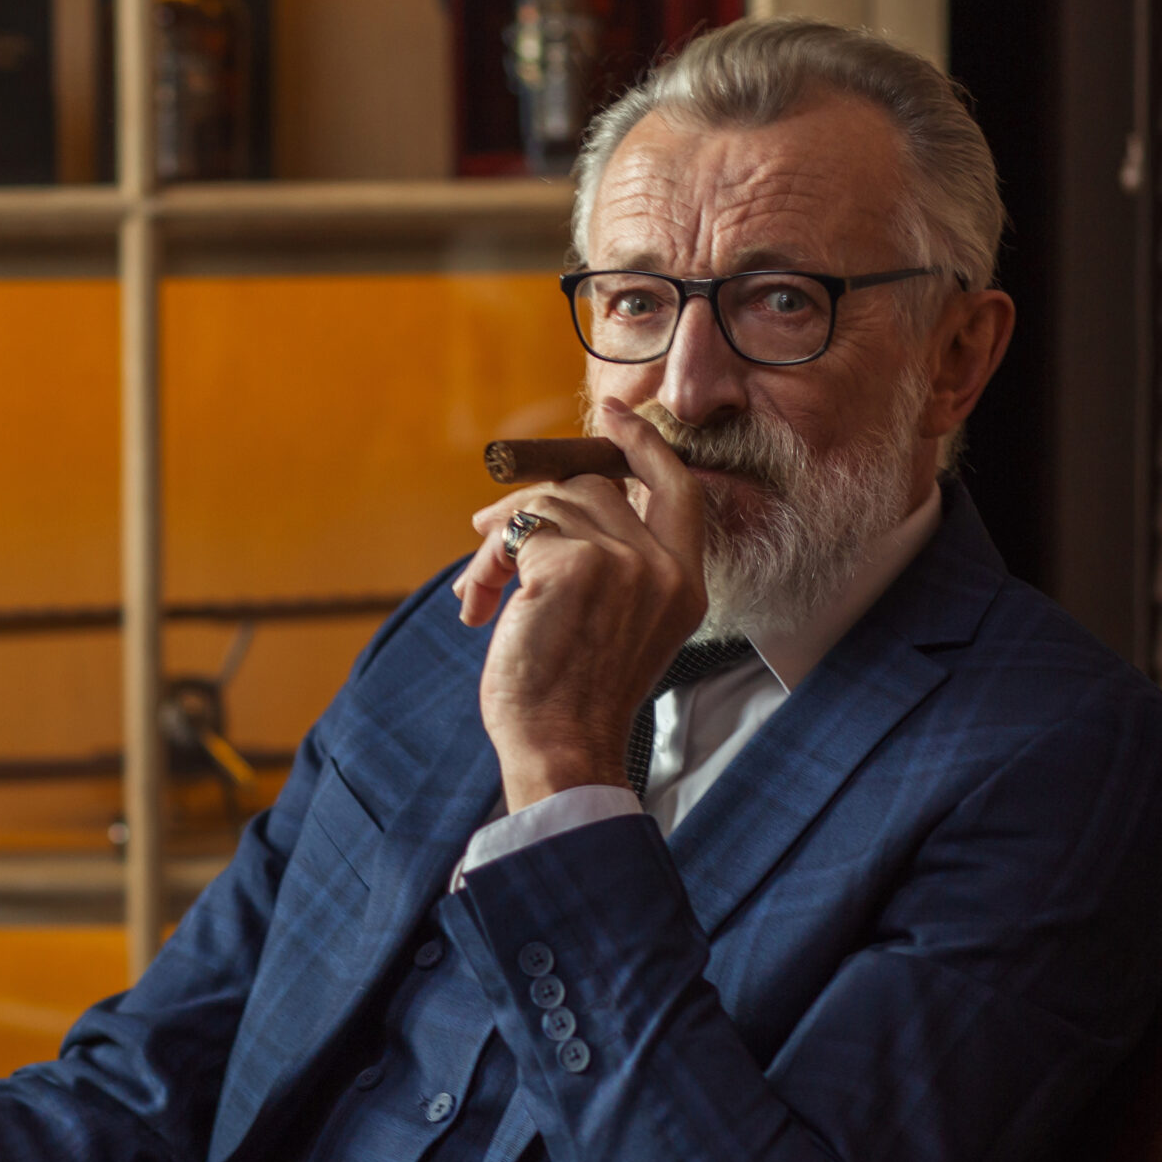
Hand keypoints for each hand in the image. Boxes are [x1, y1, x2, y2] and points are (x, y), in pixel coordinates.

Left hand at [456, 401, 709, 809]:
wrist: (560, 749)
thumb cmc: (572, 703)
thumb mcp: (616, 630)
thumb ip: (612, 570)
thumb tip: (551, 508)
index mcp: (686, 586)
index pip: (678, 488)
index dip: (645, 445)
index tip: (615, 413)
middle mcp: (663, 568)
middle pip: (595, 488)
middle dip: (535, 503)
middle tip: (488, 531)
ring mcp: (624, 562)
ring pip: (549, 505)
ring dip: (501, 544)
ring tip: (479, 594)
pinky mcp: (574, 564)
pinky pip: (516, 532)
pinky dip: (485, 565)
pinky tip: (476, 608)